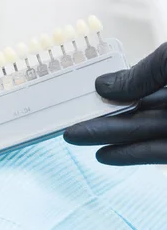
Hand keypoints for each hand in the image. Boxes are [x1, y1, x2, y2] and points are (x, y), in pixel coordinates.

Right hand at [63, 42, 166, 165]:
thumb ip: (141, 74)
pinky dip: (132, 155)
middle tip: (70, 121)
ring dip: (108, 136)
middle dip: (102, 117)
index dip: (115, 89)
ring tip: (74, 136)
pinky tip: (104, 155)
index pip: (143, 82)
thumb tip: (101, 85)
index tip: (87, 92)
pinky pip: (159, 154)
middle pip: (137, 110)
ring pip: (143, 132)